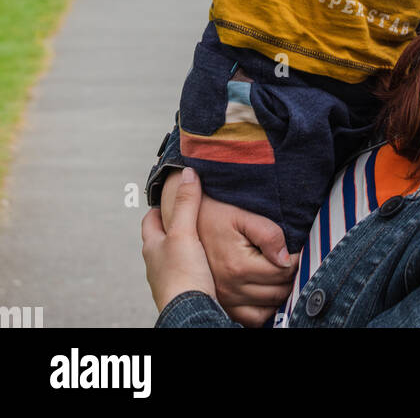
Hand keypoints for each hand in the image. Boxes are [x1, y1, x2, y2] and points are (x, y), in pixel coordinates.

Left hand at [141, 167, 216, 315]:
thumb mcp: (184, 232)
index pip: (149, 221)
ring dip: (180, 247)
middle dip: (170, 227)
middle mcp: (155, 264)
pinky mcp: (180, 292)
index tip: (168, 198)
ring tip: (196, 240)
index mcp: (152, 246)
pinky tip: (202, 265)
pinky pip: (183, 272)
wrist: (190, 315)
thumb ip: (187, 203)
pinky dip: (190, 265)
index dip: (158, 208)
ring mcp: (166, 280)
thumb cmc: (182, 274)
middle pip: (159, 239)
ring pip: (170, 257)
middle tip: (185, 216)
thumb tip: (187, 172)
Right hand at [161, 170, 298, 326]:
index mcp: (238, 266)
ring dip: (280, 292)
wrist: (188, 222)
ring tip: (281, 273)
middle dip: (290, 276)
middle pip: (278, 291)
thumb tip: (287, 258)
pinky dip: (264, 309)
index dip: (296, 259)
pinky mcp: (222, 304)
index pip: (282, 272)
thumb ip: (268, 234)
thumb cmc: (215, 215)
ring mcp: (225, 299)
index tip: (297, 249)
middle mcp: (230, 288)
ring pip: (268, 307)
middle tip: (292, 260)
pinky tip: (267, 291)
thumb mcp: (242, 216)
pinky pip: (251, 319)